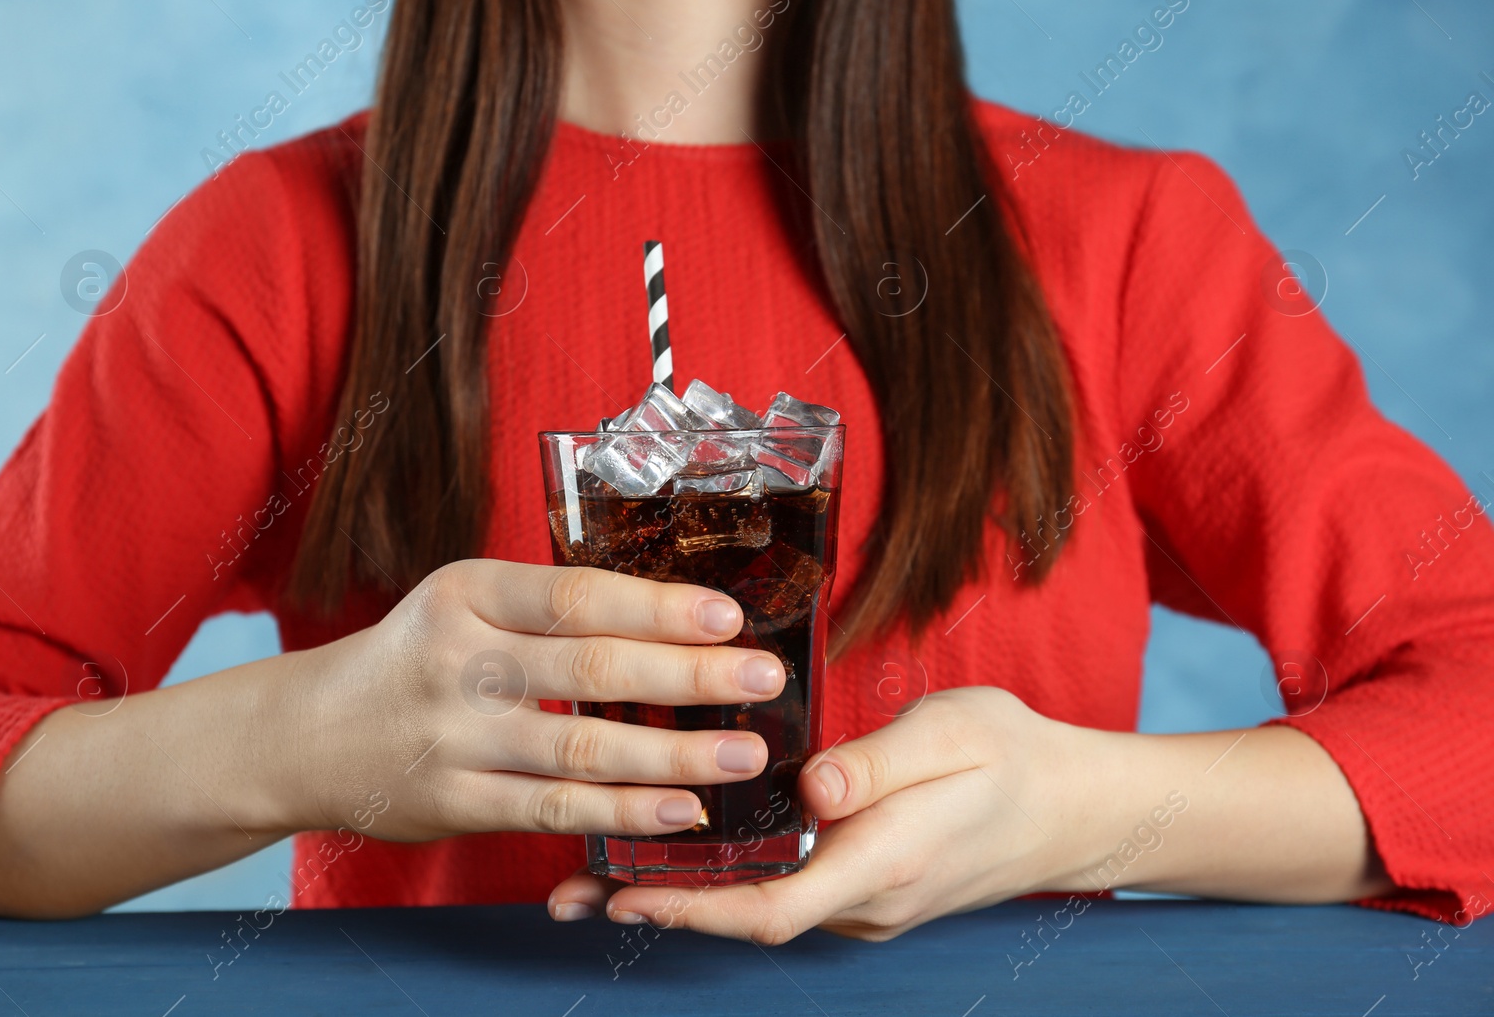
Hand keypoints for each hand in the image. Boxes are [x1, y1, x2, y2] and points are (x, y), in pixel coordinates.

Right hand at [277, 559, 787, 840]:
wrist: (306, 733)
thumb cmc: (413, 657)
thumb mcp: (462, 604)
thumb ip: (545, 609)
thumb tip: (671, 615)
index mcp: (467, 593)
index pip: (577, 595)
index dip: (658, 605)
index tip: (728, 614)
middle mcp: (460, 661)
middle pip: (592, 668)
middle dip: (690, 675)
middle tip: (763, 677)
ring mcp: (454, 737)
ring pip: (582, 748)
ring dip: (675, 754)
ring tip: (745, 753)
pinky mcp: (454, 802)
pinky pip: (554, 809)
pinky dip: (623, 813)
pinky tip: (681, 810)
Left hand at [547, 686, 1092, 940]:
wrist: (1075, 808)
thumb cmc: (1013, 758)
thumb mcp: (953, 731)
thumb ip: (877, 762)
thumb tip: (812, 790)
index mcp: (885, 859)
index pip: (771, 907)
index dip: (691, 907)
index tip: (624, 894)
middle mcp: (867, 899)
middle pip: (747, 916)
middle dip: (660, 905)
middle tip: (573, 891)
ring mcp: (866, 903)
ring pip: (761, 908)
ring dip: (685, 893)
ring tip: (600, 876)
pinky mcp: (865, 888)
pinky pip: (784, 894)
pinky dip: (725, 881)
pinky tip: (682, 853)